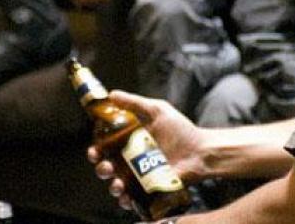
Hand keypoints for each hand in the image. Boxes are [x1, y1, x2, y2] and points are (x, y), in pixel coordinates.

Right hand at [87, 91, 207, 209]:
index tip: (94, 151)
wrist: (200, 151)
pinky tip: (127, 196)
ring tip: (118, 183)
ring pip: (117, 185)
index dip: (96, 151)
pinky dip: (126, 200)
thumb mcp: (157, 111)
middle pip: (107, 167)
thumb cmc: (180, 130)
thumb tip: (111, 94)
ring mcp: (139, 177)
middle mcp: (131, 160)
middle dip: (101, 169)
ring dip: (112, 186)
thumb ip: (134, 103)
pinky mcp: (149, 190)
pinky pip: (132, 199)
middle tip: (107, 166)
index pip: (105, 148)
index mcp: (129, 142)